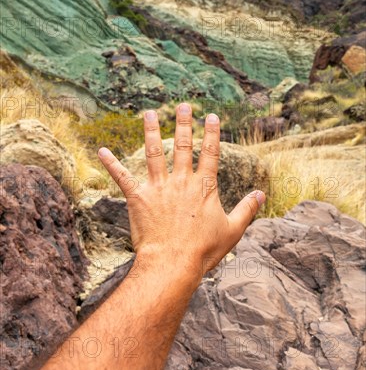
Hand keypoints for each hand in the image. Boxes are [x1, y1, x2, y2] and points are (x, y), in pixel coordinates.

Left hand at [98, 103, 264, 281]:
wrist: (173, 264)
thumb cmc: (204, 250)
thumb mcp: (233, 230)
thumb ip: (247, 209)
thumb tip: (262, 194)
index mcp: (204, 187)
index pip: (210, 153)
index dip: (212, 133)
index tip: (212, 116)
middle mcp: (181, 182)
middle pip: (183, 146)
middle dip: (183, 123)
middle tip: (183, 105)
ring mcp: (159, 188)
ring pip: (154, 152)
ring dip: (151, 131)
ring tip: (149, 113)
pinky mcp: (138, 198)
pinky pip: (123, 177)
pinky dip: (111, 163)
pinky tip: (101, 150)